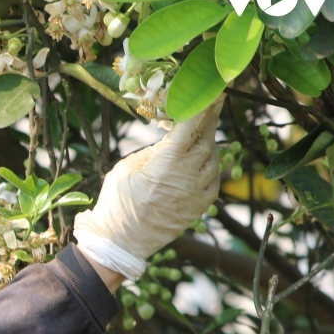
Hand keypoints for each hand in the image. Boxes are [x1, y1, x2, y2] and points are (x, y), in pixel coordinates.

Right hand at [74, 98, 223, 280]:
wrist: (120, 242)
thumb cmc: (117, 202)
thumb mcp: (127, 167)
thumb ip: (153, 150)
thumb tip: (171, 138)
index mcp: (167, 164)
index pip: (192, 127)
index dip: (205, 106)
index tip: (215, 91)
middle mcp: (188, 177)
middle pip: (207, 140)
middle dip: (209, 121)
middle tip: (210, 106)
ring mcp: (197, 194)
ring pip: (213, 159)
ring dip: (208, 144)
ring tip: (198, 135)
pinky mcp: (200, 208)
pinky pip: (214, 180)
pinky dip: (210, 166)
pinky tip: (200, 162)